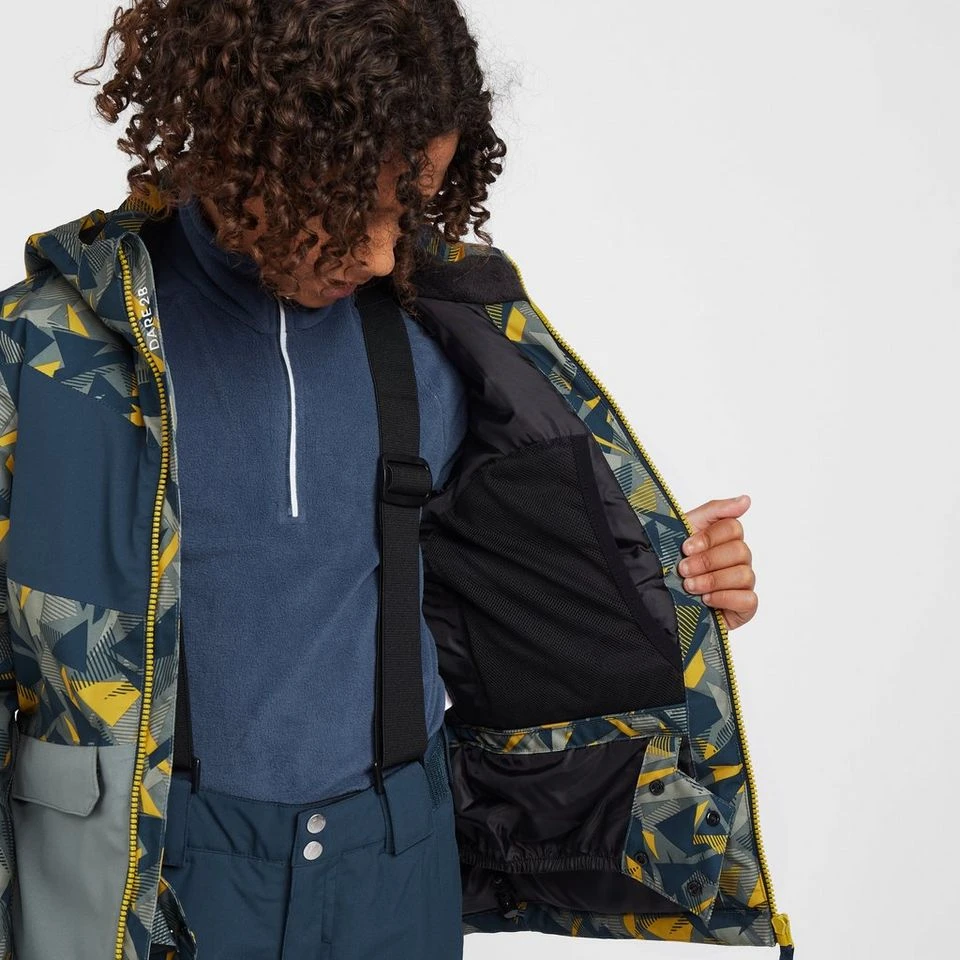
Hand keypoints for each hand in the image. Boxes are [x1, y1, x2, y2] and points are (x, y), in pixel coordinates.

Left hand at [678, 494, 756, 629]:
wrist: (656, 592)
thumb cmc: (671, 559)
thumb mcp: (685, 528)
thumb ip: (714, 510)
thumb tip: (746, 500)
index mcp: (725, 538)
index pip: (733, 528)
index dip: (709, 538)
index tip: (685, 547)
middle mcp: (738, 559)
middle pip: (740, 551)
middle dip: (707, 561)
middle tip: (683, 569)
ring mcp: (742, 582)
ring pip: (744, 574)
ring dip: (713, 580)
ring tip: (689, 586)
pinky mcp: (744, 606)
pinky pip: (749, 599)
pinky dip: (725, 598)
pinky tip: (706, 600)